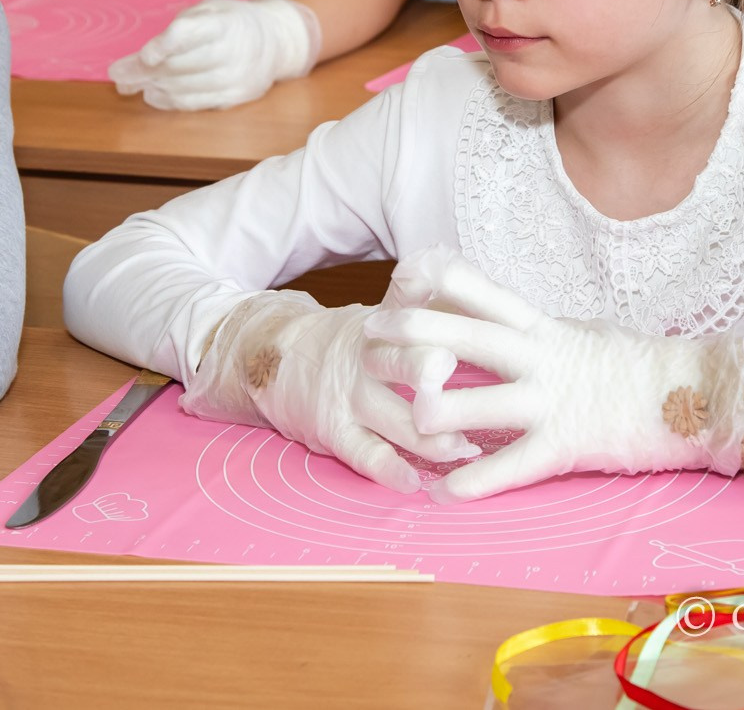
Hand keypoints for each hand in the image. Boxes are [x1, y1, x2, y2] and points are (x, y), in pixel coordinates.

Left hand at [108, 0, 320, 109]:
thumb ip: (180, 26)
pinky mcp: (234, 98)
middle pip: (180, 65)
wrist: (276, 42)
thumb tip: (143, 56)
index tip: (145, 55)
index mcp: (226, 23)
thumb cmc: (233, 23)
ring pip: (183, 87)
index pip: (191, 34)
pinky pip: (194, 103)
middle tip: (118, 72)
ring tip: (130, 83)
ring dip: (151, 86)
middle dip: (143, 70)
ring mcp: (235, 78)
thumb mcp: (211, 9)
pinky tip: (152, 95)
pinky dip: (168, 101)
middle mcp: (233, 51)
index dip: (165, 45)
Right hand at [180, 290, 472, 491]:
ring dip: (430, 436)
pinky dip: (390, 471)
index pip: (414, 318)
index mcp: (387, 325)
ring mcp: (351, 398)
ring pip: (393, 419)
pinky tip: (416, 483)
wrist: (280, 359)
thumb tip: (449, 259)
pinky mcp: (335, 432)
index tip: (462, 326)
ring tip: (463, 448)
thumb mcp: (385, 309)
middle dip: (424, 371)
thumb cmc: (357, 340)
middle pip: (399, 362)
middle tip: (452, 378)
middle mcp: (369, 358)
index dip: (436, 319)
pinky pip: (365, 456)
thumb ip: (421, 291)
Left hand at [365, 249, 743, 501]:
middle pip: (468, 338)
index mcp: (543, 327)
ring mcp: (552, 400)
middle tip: (370, 331)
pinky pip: (512, 465)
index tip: (402, 275)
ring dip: (438, 412)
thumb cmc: (635, 366)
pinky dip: (474, 482)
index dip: (439, 282)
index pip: (484, 292)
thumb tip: (499, 315)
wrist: (693, 396)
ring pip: (482, 403)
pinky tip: (443, 493)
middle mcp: (542, 357)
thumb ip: (538, 329)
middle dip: (417, 334)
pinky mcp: (566, 444)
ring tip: (404, 420)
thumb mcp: (580, 333)